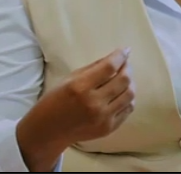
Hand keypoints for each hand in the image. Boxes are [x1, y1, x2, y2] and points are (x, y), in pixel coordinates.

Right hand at [16, 48, 134, 170]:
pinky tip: (121, 94)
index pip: (109, 67)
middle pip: (123, 80)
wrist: (50, 130)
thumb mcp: (69, 78)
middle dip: (127, 68)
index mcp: (81, 87)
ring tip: (124, 78)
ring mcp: (103, 118)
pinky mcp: (109, 128)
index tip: (124, 50)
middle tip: (124, 64)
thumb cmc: (56, 100)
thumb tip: (115, 57)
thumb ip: (93, 68)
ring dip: (130, 83)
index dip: (120, 56)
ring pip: (130, 95)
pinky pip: (127, 110)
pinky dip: (127, 99)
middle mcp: (94, 103)